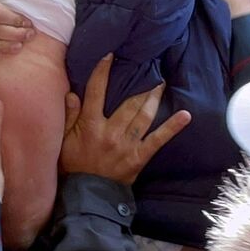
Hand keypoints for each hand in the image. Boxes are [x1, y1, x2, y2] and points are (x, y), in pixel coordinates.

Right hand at [60, 54, 191, 185]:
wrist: (87, 194)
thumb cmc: (72, 165)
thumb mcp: (63, 140)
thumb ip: (69, 116)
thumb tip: (72, 93)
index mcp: (91, 125)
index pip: (96, 92)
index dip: (103, 72)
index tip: (111, 56)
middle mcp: (111, 131)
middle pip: (128, 101)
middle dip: (139, 83)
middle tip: (148, 67)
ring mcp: (127, 144)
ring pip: (144, 115)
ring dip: (153, 97)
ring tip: (161, 83)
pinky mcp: (139, 157)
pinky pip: (158, 140)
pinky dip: (172, 127)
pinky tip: (186, 115)